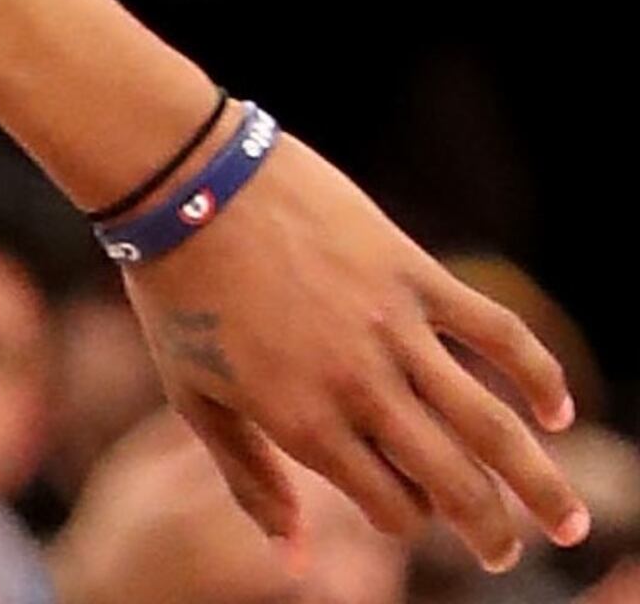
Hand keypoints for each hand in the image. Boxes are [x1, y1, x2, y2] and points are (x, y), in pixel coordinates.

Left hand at [124, 131, 586, 570]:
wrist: (185, 184)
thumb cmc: (178, 294)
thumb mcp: (194, 397)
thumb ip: (250, 480)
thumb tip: (295, 560)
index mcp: (303, 421)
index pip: (392, 506)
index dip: (407, 521)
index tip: (405, 512)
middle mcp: (358, 385)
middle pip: (452, 483)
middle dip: (491, 532)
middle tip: (508, 554)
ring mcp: (393, 329)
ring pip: (490, 424)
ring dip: (539, 481)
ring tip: (566, 522)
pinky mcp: (415, 275)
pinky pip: (499, 333)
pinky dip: (541, 376)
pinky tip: (558, 411)